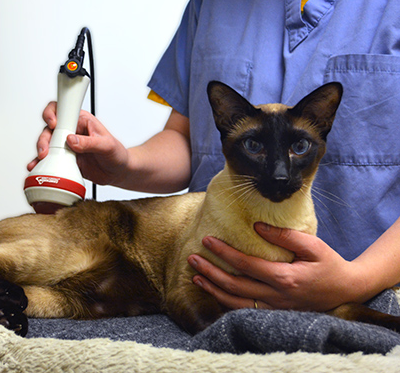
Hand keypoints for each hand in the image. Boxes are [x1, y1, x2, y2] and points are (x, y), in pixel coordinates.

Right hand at [27, 101, 129, 185]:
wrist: (118, 172)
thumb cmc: (116, 154)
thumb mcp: (107, 145)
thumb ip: (89, 142)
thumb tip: (71, 140)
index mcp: (81, 121)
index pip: (63, 109)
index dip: (53, 113)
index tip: (53, 123)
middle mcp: (71, 131)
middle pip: (49, 128)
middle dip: (44, 138)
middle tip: (46, 149)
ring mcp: (66, 145)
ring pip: (47, 143)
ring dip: (41, 150)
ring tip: (41, 159)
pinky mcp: (64, 159)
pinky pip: (50, 159)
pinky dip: (42, 163)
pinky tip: (38, 166)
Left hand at [187, 223, 363, 311]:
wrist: (347, 290)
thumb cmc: (330, 264)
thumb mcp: (313, 246)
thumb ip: (285, 236)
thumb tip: (257, 225)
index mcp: (284, 278)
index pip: (245, 264)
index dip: (223, 252)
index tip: (207, 240)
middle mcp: (276, 296)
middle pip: (234, 286)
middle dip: (209, 271)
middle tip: (192, 258)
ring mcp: (274, 308)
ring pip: (235, 302)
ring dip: (213, 289)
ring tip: (195, 277)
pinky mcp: (274, 313)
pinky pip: (244, 310)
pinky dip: (225, 302)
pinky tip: (213, 292)